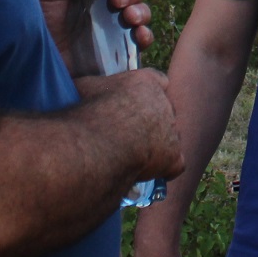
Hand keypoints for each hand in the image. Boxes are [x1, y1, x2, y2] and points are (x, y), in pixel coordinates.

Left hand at [34, 0, 152, 63]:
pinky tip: (139, 35)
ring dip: (141, 11)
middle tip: (117, 0)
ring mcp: (118, 23)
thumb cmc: (40, 20)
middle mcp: (110, 0)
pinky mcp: (121, 46)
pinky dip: (146, 35)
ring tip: (129, 18)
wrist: (36, 57)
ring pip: (142, 10)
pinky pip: (142, 38)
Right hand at [78, 67, 185, 182]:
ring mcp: (171, 130)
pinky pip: (176, 164)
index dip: (149, 95)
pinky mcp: (174, 155)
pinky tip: (150, 174)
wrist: (99, 144)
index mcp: (147, 82)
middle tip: (130, 135)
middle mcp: (164, 103)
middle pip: (164, 111)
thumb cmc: (88, 113)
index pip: (159, 82)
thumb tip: (81, 86)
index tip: (137, 104)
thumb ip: (93, 86)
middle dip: (151, 122)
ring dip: (158, 146)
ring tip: (134, 157)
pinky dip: (165, 170)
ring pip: (170, 137)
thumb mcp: (85, 87)